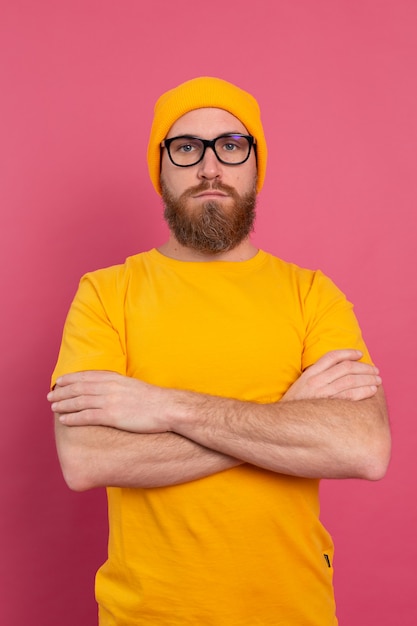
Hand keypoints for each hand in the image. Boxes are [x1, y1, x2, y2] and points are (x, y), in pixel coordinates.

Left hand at [48, 371, 168, 432]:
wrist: (167, 408)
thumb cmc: (154, 401)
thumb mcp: (134, 386)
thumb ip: (120, 387)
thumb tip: (111, 390)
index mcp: (115, 379)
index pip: (87, 376)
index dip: (70, 379)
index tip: (60, 381)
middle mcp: (110, 387)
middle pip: (79, 388)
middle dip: (62, 391)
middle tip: (50, 396)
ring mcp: (110, 401)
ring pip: (79, 401)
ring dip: (64, 403)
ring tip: (53, 407)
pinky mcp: (112, 416)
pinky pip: (86, 416)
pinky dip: (73, 417)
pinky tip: (64, 419)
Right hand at [281, 350, 381, 401]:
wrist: (281, 423)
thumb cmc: (295, 407)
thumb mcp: (301, 387)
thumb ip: (316, 378)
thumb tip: (336, 375)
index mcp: (309, 374)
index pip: (331, 356)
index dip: (348, 353)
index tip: (360, 354)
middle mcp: (316, 381)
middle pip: (346, 368)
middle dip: (364, 368)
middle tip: (375, 371)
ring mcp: (321, 393)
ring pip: (350, 380)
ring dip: (367, 379)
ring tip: (377, 381)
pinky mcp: (327, 406)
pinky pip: (350, 396)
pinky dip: (363, 391)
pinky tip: (371, 391)